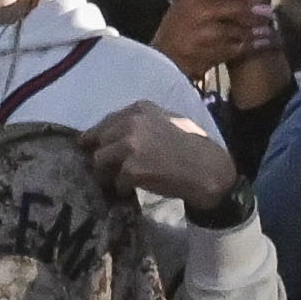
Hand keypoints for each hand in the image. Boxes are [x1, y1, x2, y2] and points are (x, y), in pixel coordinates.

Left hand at [89, 103, 238, 207]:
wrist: (208, 170)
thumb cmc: (194, 146)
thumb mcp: (169, 120)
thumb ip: (144, 121)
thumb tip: (118, 131)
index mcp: (140, 109)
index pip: (106, 121)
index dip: (98, 136)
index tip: (92, 145)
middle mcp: (131, 123)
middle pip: (98, 140)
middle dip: (102, 154)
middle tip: (107, 168)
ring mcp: (129, 146)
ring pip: (99, 160)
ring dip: (107, 172)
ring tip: (118, 180)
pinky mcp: (130, 169)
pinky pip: (115, 181)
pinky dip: (122, 188)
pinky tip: (132, 190)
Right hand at [154, 0, 276, 84]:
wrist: (165, 60)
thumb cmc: (177, 28)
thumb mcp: (186, 2)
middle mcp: (200, 13)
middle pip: (235, 8)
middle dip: (254, 11)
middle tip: (268, 12)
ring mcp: (206, 34)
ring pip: (239, 29)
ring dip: (256, 30)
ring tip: (268, 30)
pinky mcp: (212, 53)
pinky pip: (238, 48)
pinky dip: (253, 46)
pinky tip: (263, 43)